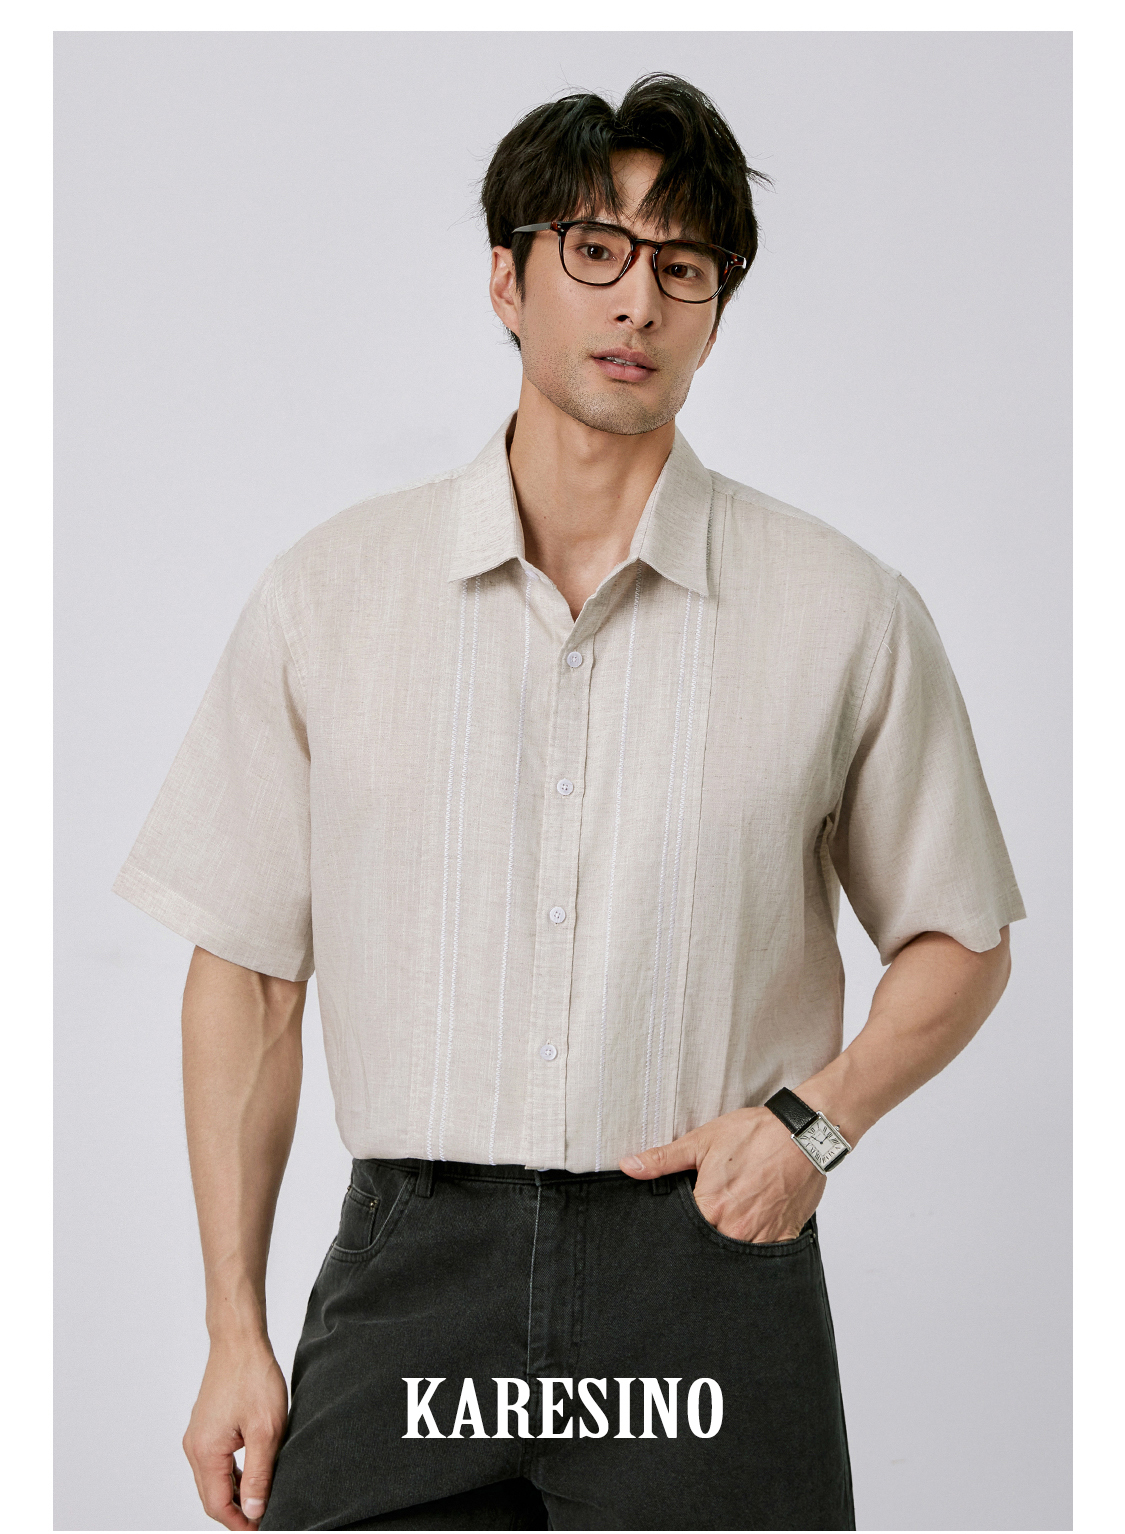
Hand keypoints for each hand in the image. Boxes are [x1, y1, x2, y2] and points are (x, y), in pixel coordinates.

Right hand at [183, 1338, 288, 1529]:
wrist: (239, 1341)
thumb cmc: (253, 1377)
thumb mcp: (266, 1430)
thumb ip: (260, 1474)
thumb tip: (254, 1510)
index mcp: (206, 1452)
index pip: (218, 1505)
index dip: (240, 1522)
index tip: (263, 1526)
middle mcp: (194, 1447)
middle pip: (211, 1496)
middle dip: (237, 1511)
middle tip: (265, 1516)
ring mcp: (197, 1436)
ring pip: (212, 1480)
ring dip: (234, 1493)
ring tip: (263, 1496)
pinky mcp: (204, 1426)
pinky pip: (214, 1462)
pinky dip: (231, 1474)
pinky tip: (252, 1472)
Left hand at [619, 1105, 824, 1241]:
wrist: (803, 1133)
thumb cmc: (754, 1134)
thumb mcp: (702, 1141)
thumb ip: (663, 1159)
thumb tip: (628, 1166)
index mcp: (711, 1207)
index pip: (682, 1236)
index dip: (676, 1235)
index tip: (675, 1231)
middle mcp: (736, 1228)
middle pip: (708, 1251)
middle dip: (700, 1247)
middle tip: (701, 1233)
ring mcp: (762, 1235)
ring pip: (736, 1260)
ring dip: (727, 1252)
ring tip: (723, 1238)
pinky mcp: (784, 1236)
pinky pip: (767, 1260)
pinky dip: (757, 1255)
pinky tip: (750, 1244)